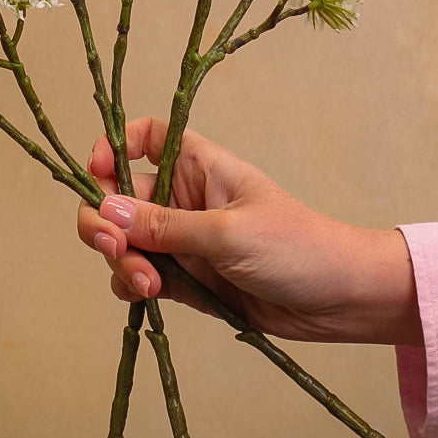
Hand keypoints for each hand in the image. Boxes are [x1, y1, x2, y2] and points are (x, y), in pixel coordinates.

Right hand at [77, 117, 421, 345]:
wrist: (341, 300)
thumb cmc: (297, 247)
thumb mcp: (228, 233)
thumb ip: (164, 227)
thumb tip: (104, 212)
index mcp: (199, 166)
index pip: (147, 137)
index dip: (115, 145)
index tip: (97, 171)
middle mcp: (183, 198)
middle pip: (120, 197)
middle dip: (106, 222)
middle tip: (115, 249)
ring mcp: (182, 241)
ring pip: (124, 242)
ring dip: (122, 261)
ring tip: (148, 284)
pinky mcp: (186, 280)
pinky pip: (139, 277)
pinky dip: (131, 286)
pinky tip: (147, 296)